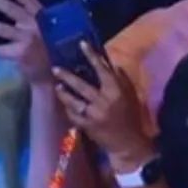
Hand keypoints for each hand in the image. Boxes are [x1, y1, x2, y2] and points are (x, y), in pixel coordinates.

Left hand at [0, 0, 52, 84]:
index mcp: (41, 14)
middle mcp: (35, 23)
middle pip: (8, 7)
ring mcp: (27, 37)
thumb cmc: (48, 50)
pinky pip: (0, 49)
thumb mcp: (45, 29)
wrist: (53, 73)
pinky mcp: (21, 52)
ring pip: (0, 28)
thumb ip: (31, 19)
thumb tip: (7, 8)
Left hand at [52, 41, 151, 169]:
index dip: (92, 56)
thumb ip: (121, 79)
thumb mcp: (130, 96)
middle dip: (67, 76)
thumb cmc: (131, 117)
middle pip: (82, 85)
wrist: (129, 143)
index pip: (102, 69)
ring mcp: (93, 115)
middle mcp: (103, 101)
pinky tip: (65, 104)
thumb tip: (110, 64)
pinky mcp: (87, 127)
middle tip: (56, 68)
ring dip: (64, 93)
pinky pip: (73, 115)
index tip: (82, 44)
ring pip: (74, 101)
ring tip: (57, 87)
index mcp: (116, 91)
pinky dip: (68, 109)